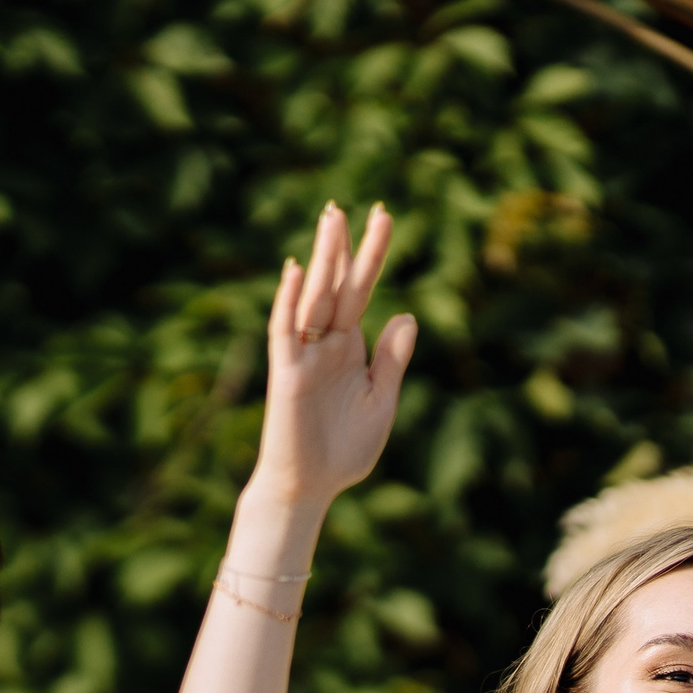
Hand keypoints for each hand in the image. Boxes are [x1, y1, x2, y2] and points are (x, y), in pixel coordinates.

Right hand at [256, 203, 417, 507]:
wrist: (310, 488)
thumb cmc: (342, 450)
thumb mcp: (381, 400)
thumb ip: (392, 360)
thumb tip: (406, 314)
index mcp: (349, 347)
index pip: (360, 290)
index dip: (370, 254)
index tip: (383, 216)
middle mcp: (325, 343)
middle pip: (337, 284)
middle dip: (347, 245)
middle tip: (356, 204)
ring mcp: (305, 356)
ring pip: (314, 297)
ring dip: (322, 258)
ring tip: (332, 218)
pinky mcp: (287, 374)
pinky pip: (285, 331)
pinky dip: (289, 301)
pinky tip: (297, 270)